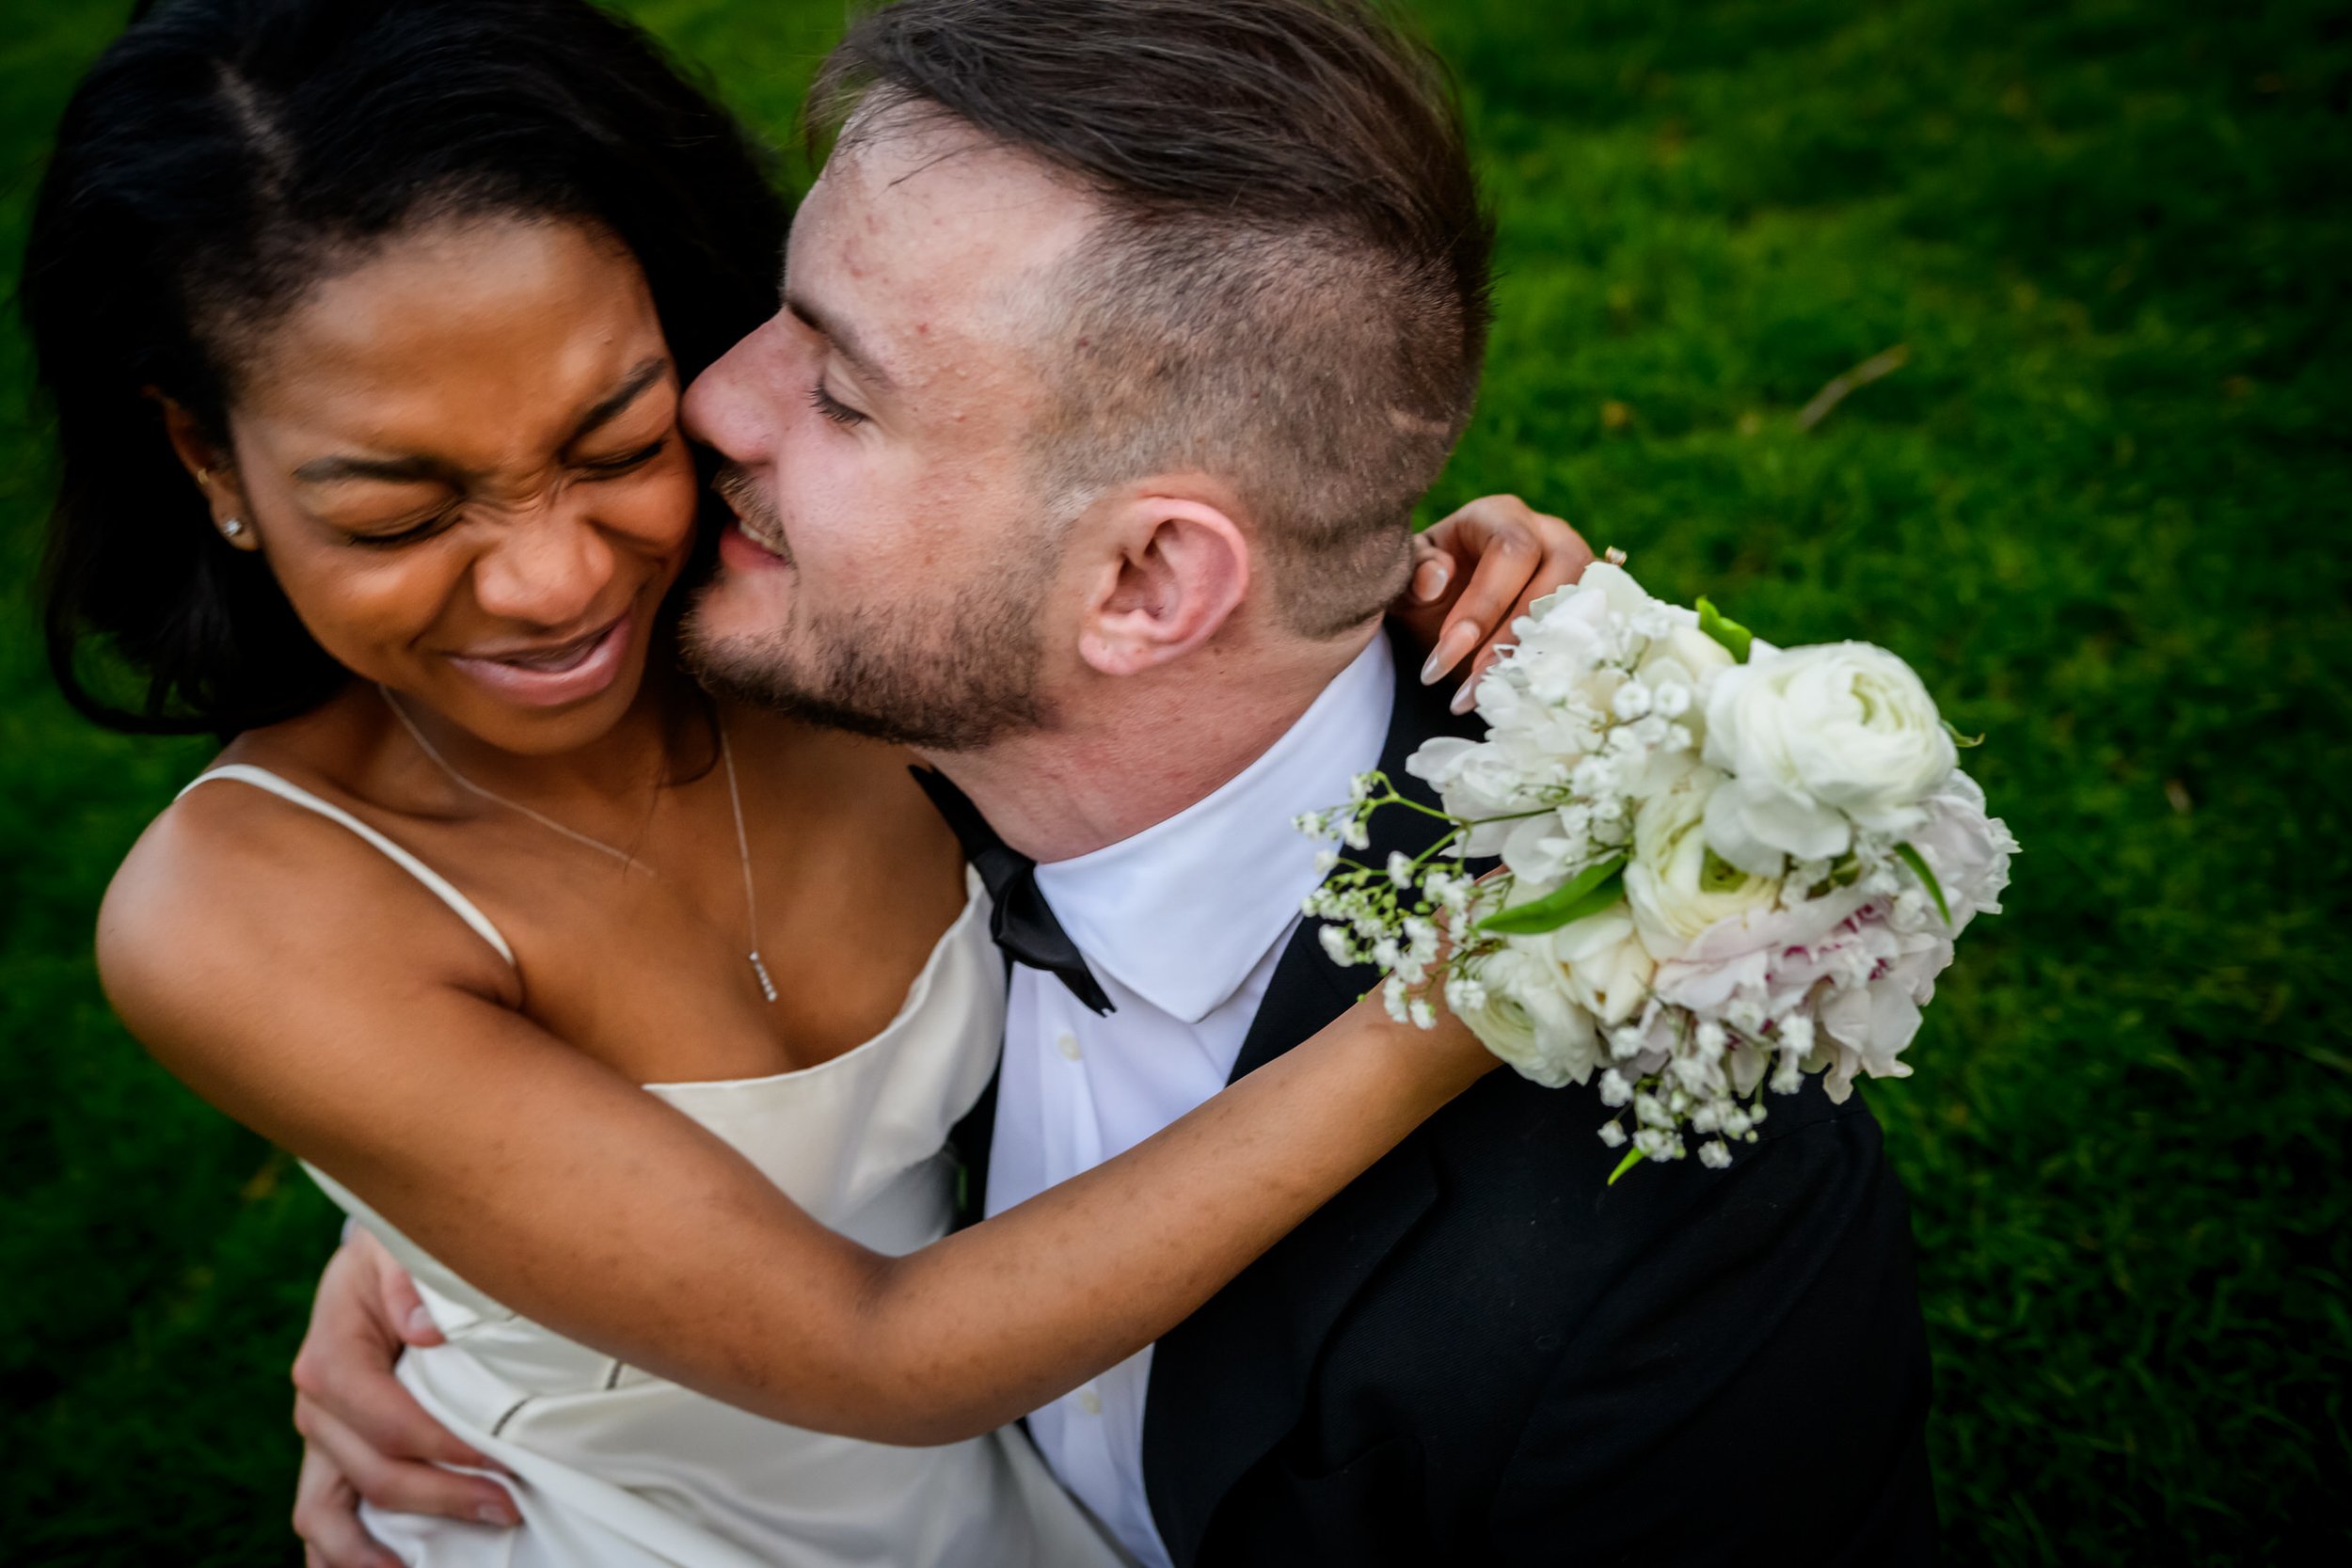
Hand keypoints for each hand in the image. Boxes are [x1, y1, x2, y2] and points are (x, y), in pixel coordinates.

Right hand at [291, 1231, 518, 1564]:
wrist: (374, 1264)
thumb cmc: (399, 1253)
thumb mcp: (403, 1246)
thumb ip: (412, 1280)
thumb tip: (428, 1331)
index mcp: (332, 1356)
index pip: (388, 1420)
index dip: (443, 1448)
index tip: (498, 1462)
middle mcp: (315, 1405)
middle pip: (372, 1473)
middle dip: (441, 1499)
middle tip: (507, 1510)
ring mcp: (318, 1437)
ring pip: (324, 1514)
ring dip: (369, 1553)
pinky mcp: (328, 1455)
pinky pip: (322, 1516)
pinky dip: (341, 1554)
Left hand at [1393, 495, 1595, 713]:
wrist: (1454, 607)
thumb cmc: (1432, 586)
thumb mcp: (1410, 577)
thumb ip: (1416, 573)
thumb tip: (1437, 580)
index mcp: (1501, 517)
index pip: (1511, 551)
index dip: (1485, 602)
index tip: (1447, 650)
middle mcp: (1550, 535)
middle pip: (1554, 579)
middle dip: (1509, 640)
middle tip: (1468, 687)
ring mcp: (1579, 570)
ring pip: (1579, 611)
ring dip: (1534, 661)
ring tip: (1488, 699)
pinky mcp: (1591, 606)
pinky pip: (1591, 636)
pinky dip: (1558, 669)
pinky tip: (1522, 698)